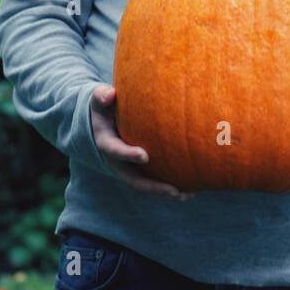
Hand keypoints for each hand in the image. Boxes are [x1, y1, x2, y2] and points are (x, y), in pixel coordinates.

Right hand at [90, 84, 192, 199]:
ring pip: (145, 185)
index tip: (144, 155)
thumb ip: (102, 96)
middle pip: (134, 179)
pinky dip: (168, 187)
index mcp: (106, 144)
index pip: (116, 151)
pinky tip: (189, 191)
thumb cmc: (105, 108)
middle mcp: (116, 162)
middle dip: (153, 186)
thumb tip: (109, 94)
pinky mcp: (138, 171)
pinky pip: (152, 182)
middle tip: (173, 190)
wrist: (101, 124)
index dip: (129, 154)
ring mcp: (127, 169)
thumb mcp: (100, 101)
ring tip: (188, 195)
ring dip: (164, 192)